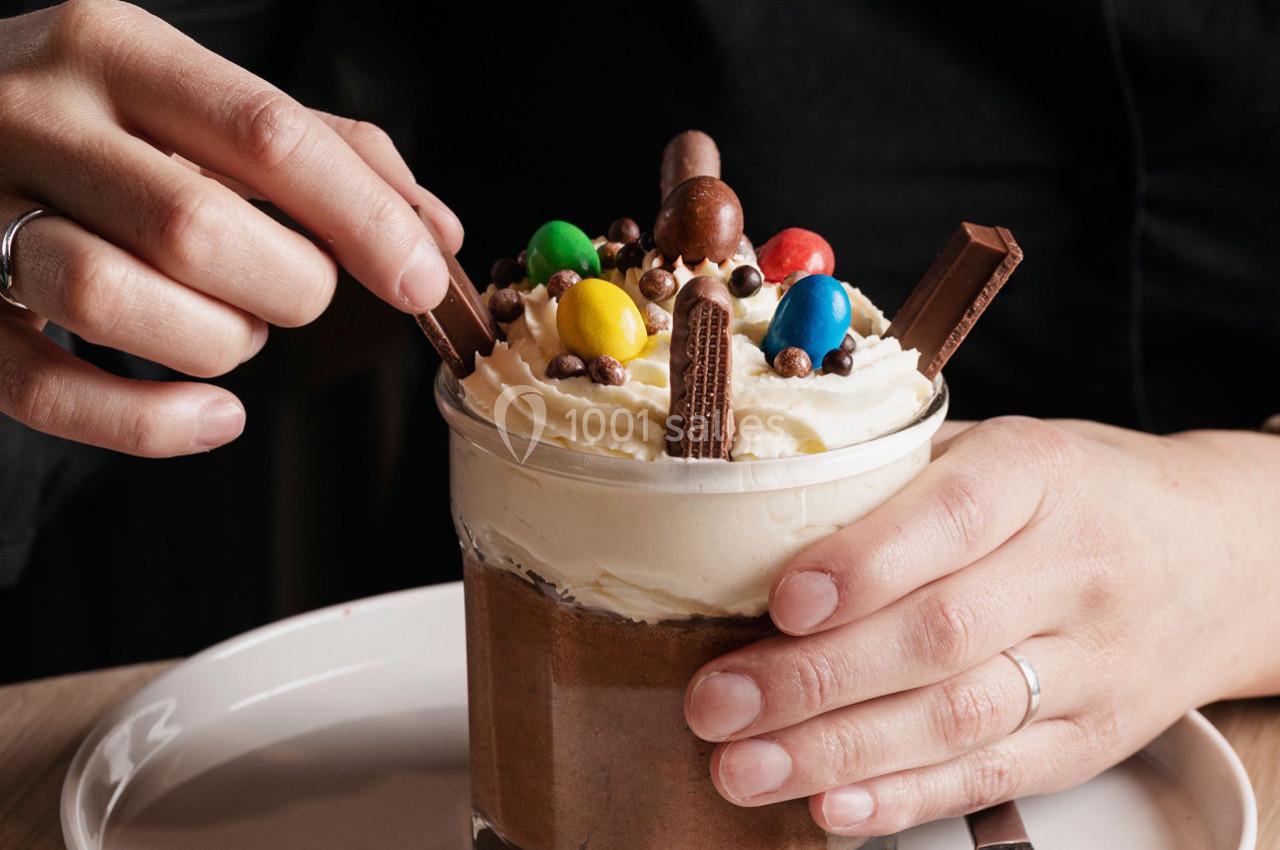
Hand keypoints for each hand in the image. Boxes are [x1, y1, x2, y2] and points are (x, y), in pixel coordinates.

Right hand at [0, 0, 462, 455]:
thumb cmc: (100, 124)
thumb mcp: (201, 102)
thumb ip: (326, 153)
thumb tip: (435, 232)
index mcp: (113, 48)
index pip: (267, 133)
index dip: (363, 218)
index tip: (421, 279)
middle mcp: (33, 116)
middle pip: (196, 228)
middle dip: (287, 287)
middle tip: (295, 291)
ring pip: (115, 300)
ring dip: (215, 342)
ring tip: (228, 329)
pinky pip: (48, 391)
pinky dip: (151, 423)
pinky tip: (212, 416)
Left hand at [685, 416, 1279, 835]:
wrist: (1219, 557)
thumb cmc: (1075, 491)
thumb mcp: (1001, 448)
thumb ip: (900, 479)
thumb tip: (757, 523)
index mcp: (1041, 473)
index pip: (954, 517)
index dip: (865, 563)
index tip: (782, 601)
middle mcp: (1074, 569)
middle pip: (940, 634)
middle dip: (815, 678)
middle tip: (716, 703)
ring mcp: (1090, 663)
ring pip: (957, 717)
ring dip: (837, 751)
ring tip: (741, 767)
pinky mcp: (1090, 738)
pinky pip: (994, 774)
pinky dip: (906, 797)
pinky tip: (831, 806)